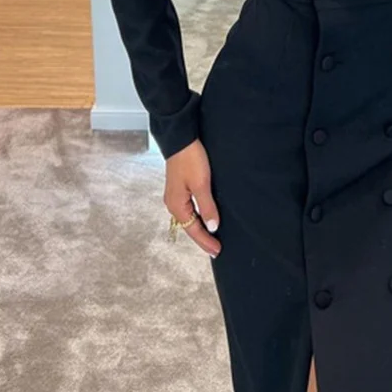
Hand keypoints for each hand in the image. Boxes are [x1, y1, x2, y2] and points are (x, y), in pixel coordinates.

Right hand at [164, 138, 221, 257]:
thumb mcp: (202, 184)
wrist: (181, 139)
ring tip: (212, 238)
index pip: (193, 230)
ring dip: (200, 228)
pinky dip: (198, 216)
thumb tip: (212, 227)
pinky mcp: (179, 188)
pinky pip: (189, 208)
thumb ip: (207, 207)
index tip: (217, 251)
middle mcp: (173, 203)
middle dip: (203, 238)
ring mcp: (175, 196)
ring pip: (189, 218)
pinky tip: (205, 218)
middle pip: (189, 226)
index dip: (206, 241)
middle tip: (216, 249)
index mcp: (176, 205)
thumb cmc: (190, 159)